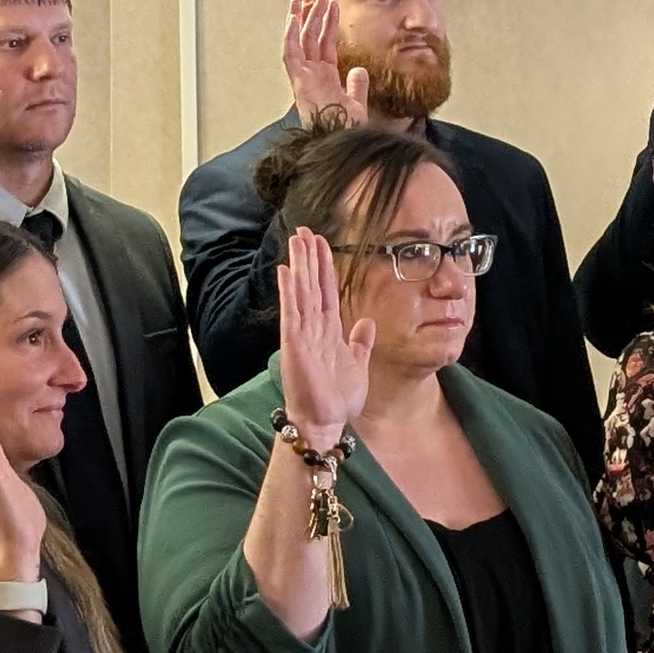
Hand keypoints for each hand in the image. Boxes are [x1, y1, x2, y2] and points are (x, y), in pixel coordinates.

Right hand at [270, 226, 373, 453]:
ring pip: (301, 292)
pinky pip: (292, 312)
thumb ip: (360, 343)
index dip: (324, 266)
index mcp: (328, 331)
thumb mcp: (357, 365)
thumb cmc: (337, 399)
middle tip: (305, 229)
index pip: (326, 291)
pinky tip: (286, 271)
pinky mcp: (294, 344)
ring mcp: (302, 335)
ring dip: (300, 265)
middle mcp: (313, 328)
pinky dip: (289, 291)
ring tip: (297, 239)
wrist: (325, 423)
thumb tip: (367, 322)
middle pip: (311, 285)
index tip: (322, 242)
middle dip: (309, 257)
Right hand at [282, 0, 371, 127]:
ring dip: (304, 19)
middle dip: (314, 16)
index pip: (324, 46)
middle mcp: (312, 76)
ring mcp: (304, 78)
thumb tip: (358, 69)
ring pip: (301, 41)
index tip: (332, 6)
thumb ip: (356, 86)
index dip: (327, 25)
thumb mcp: (356, 104)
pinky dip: (290, 34)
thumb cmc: (347, 130)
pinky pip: (291, 54)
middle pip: (311, 39)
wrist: (342, 141)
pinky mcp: (298, 81)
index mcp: (324, 80)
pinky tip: (293, 16)